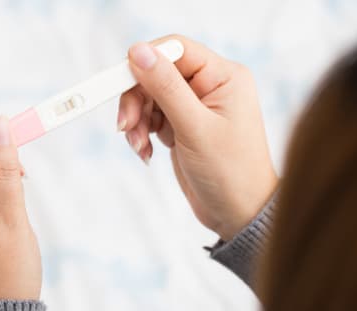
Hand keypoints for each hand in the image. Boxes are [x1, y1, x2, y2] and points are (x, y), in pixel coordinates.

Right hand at [118, 35, 277, 239]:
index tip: (120, 80)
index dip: (145, 61)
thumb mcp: (195, 128)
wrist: (237, 214)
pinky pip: (151, 118)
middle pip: (156, 74)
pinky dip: (141, 133)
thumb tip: (139, 51)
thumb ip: (166, 87)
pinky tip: (145, 151)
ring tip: (138, 145)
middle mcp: (209, 87)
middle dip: (136, 100)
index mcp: (223, 77)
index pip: (176, 50)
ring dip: (137, 120)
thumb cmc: (230, 172)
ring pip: (149, 97)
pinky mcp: (181, 126)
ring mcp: (193, 107)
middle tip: (126, 125)